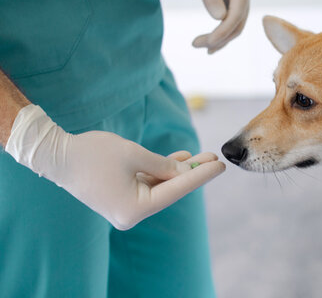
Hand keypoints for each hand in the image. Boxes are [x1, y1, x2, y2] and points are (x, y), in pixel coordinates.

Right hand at [6, 105, 224, 229]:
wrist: (55, 155)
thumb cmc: (93, 154)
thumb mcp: (134, 155)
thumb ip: (163, 166)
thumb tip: (185, 173)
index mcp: (134, 210)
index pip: (176, 191)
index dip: (200, 176)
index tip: (220, 166)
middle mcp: (131, 214)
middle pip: (170, 190)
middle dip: (192, 173)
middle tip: (214, 158)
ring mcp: (126, 206)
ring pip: (161, 186)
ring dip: (179, 170)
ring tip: (201, 155)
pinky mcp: (122, 196)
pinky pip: (149, 183)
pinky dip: (162, 171)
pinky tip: (180, 159)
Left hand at [180, 0, 251, 53]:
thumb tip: (219, 19)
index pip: (237, 13)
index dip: (224, 30)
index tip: (208, 42)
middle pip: (238, 22)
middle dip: (220, 37)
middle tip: (196, 44)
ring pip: (235, 25)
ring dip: (220, 39)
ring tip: (199, 45)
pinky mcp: (234, 4)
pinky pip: (230, 23)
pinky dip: (220, 34)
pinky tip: (209, 43)